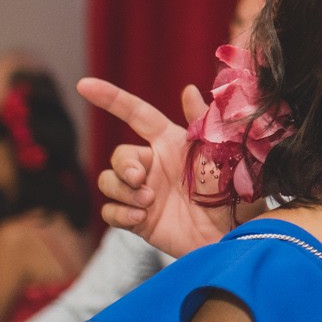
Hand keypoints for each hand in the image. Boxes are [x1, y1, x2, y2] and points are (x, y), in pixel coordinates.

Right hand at [77, 77, 223, 259]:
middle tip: (140, 179)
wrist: (236, 236)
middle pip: (119, 155)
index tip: (84, 85)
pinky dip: (120, 213)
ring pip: (108, 182)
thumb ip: (203, 123)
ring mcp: (145, 193)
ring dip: (123, 190)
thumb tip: (188, 90)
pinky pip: (110, 212)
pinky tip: (140, 217)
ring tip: (148, 201)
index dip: (111, 98)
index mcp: (171, 143)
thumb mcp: (223, 155)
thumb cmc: (236, 193)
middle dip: (124, 165)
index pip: (136, 114)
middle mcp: (154, 165)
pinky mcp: (140, 220)